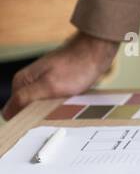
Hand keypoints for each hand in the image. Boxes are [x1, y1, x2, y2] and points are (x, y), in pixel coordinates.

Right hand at [2, 30, 119, 121]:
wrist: (96, 51)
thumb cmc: (76, 66)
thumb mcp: (49, 86)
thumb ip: (26, 98)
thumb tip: (7, 113)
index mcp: (21, 82)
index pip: (12, 112)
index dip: (24, 121)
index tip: (40, 122)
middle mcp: (28, 82)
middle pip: (27, 111)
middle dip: (40, 115)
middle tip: (57, 111)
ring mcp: (41, 82)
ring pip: (41, 107)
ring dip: (52, 110)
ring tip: (66, 105)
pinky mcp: (54, 83)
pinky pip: (53, 102)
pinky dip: (61, 104)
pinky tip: (70, 101)